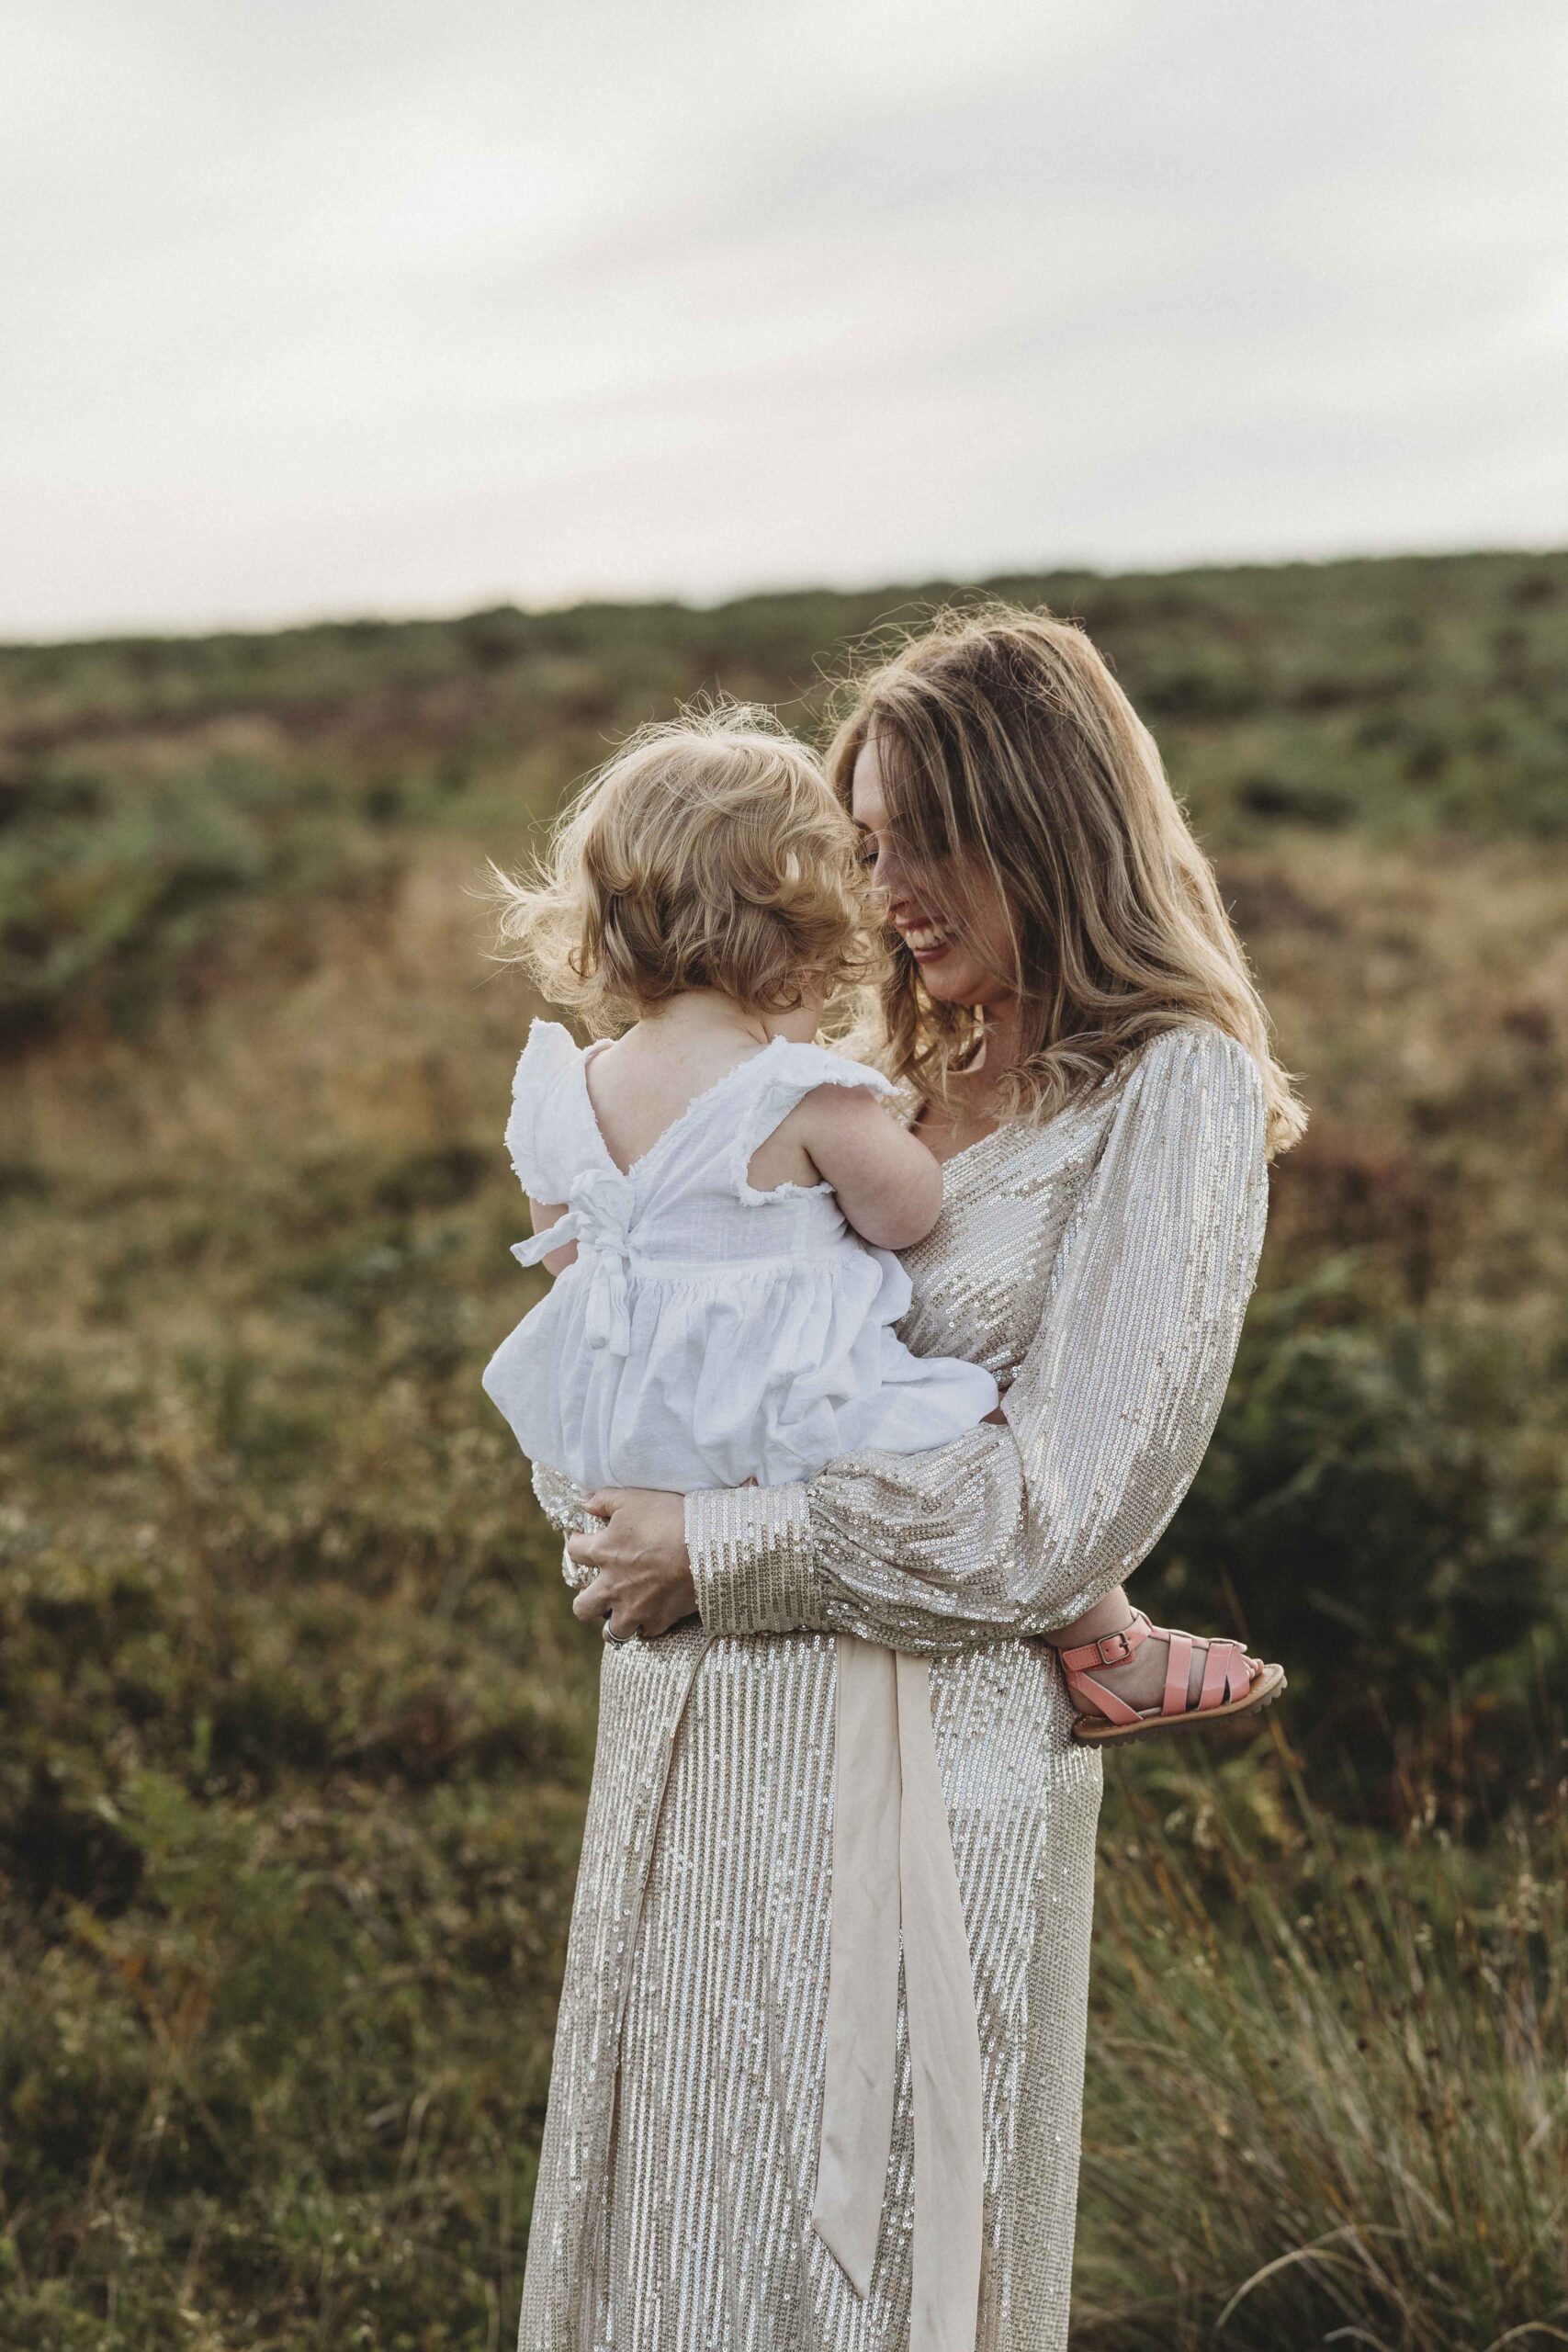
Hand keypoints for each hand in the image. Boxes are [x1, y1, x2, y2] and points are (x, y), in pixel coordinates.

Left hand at [568, 1488, 696, 1641]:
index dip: (576, 1544)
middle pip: (582, 1608)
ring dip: (615, 1622)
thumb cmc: (669, 1518)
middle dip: (586, 1602)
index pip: (574, 1552)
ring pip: (612, 1631)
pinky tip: (653, 1614)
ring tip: (623, 1612)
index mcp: (603, 1552)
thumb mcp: (633, 1498)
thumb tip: (583, 1503)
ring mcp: (635, 1607)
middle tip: (598, 1592)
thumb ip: (603, 1499)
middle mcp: (612, 1586)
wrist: (706, 1546)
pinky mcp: (660, 1618)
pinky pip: (647, 1631)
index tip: (582, 1541)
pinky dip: (648, 1625)